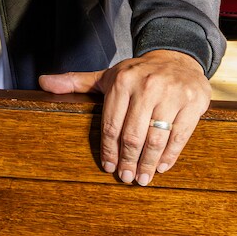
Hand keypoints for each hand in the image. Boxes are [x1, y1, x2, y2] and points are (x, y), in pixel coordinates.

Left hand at [39, 49, 209, 186]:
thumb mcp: (109, 76)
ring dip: (148, 163)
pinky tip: (161, 166)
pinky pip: (180, 136)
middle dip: (128, 161)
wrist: (179, 57)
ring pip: (156, 138)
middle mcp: (148, 87)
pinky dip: (170, 155)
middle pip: (134, 135)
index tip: (108, 168)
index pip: (112, 124)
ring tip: (142, 178)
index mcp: (123, 81)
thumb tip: (43, 83)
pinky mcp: (193, 103)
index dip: (109, 150)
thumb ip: (77, 81)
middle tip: (126, 178)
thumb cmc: (139, 73)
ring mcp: (172, 95)